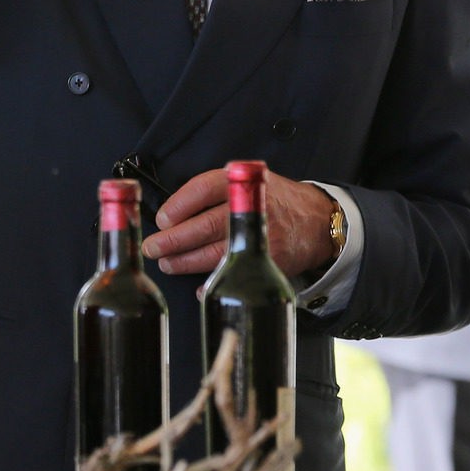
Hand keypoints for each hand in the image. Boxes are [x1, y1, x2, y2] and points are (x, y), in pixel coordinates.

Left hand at [142, 168, 335, 278]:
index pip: (203, 188)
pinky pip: (235, 273)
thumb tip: (172, 217)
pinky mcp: (269, 260)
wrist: (316, 221)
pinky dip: (214, 282)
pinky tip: (200, 287)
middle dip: (174, 239)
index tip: (162, 219)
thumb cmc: (273, 201)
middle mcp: (250, 208)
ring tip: (168, 264)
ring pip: (216, 252)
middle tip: (153, 248)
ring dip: (186, 261)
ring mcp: (261, 236)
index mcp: (241, 184)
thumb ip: (215, 193)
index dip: (179, 205)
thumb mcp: (246, 183)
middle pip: (205, 224)